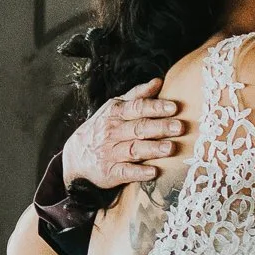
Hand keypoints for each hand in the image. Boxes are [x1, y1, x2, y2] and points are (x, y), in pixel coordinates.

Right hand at [61, 78, 183, 188]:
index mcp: (115, 113)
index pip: (136, 108)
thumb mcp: (115, 108)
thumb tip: (158, 81)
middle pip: (138, 128)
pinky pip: (125, 172)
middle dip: (159, 127)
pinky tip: (153, 172)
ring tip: (170, 148)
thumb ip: (136, 96)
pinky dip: (139, 173)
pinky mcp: (110, 172)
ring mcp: (110, 153)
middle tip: (179, 127)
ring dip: (152, 149)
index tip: (174, 107)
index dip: (155, 107)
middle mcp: (112, 132)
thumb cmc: (103, 128)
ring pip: (133, 149)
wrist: (76, 155)